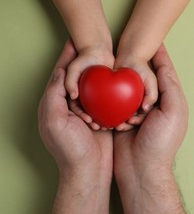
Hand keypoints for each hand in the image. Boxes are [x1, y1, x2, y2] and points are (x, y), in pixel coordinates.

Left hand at [38, 40, 112, 185]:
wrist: (88, 171)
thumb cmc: (69, 148)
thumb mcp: (54, 120)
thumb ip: (54, 94)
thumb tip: (59, 72)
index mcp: (55, 104)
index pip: (61, 75)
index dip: (67, 57)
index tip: (74, 41)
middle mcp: (70, 107)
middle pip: (78, 79)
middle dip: (84, 62)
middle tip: (94, 46)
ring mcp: (87, 113)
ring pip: (94, 88)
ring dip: (100, 76)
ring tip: (108, 59)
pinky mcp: (101, 119)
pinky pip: (106, 101)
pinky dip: (111, 92)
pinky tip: (119, 83)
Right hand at [114, 44, 187, 175]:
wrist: (142, 170)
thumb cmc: (161, 142)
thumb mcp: (173, 112)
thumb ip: (170, 87)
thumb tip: (164, 65)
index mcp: (170, 101)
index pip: (165, 73)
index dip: (160, 56)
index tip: (153, 40)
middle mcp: (154, 105)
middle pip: (146, 78)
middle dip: (139, 63)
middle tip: (129, 47)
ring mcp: (137, 112)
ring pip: (129, 88)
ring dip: (124, 81)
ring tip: (118, 63)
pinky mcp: (122, 120)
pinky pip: (116, 102)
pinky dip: (113, 97)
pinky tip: (107, 87)